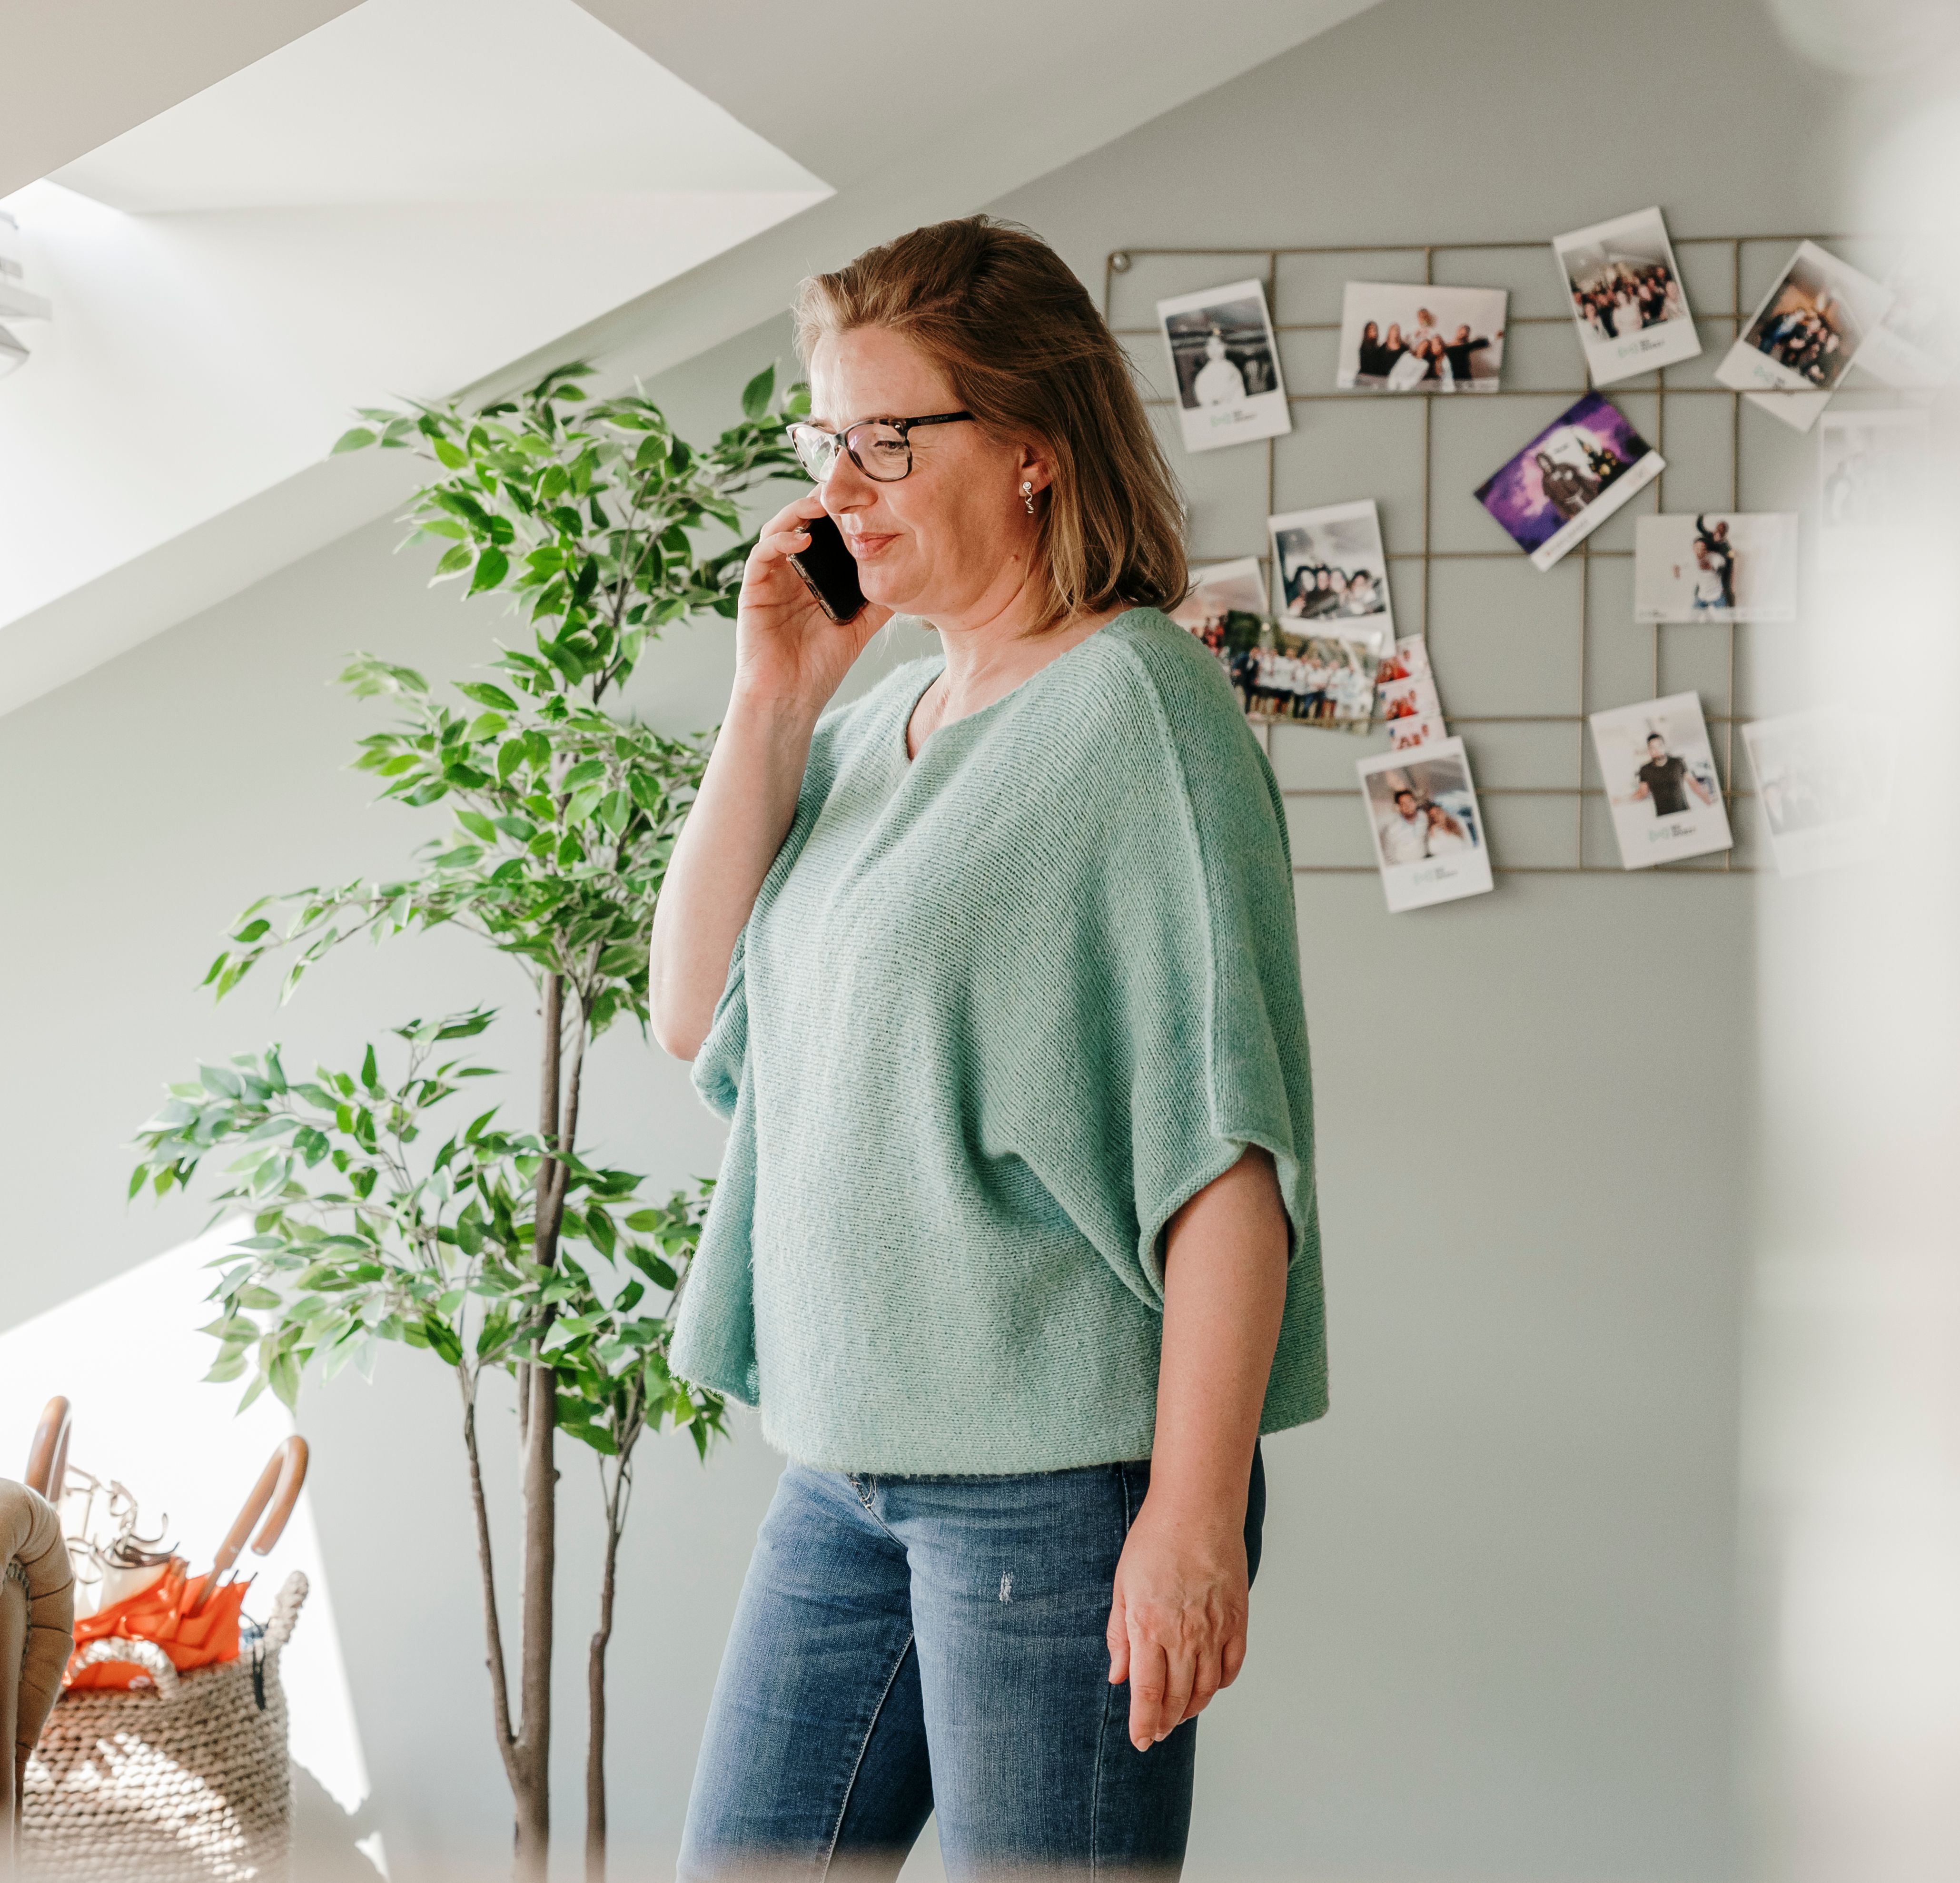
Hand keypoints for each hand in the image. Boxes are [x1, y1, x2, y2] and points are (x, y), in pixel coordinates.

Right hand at [735, 491, 891, 713]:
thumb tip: (912, 574)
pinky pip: (761, 554)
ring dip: (799, 511)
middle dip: (821, 502)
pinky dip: (780, 540)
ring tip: (824, 504)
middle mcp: (791, 571)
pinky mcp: (752, 590)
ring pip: (779, 528)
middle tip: (844, 486)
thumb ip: (879, 600)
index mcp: (815, 576)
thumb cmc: (821, 667)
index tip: (865, 495)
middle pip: (801, 521)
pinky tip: (803, 538)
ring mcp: (770, 578)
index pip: (826, 532)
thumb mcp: (861, 627)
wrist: (790, 699)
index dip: (841, 512)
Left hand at [1105, 1497, 1248, 1750]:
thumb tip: (1118, 1676)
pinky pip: (1232, 1667)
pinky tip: (1208, 1686)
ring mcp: (1215, 1629)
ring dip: (1191, 1709)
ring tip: (1178, 1716)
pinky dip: (1220, 1684)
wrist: (1197, 1509)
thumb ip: (1120, 1634)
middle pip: (1177, 1698)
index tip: (1140, 1741)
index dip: (1143, 1724)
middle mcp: (1184, 1635)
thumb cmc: (1154, 1541)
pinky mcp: (1237, 1619)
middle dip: (1164, 1722)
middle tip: (1155, 1732)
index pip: (1147, 1694)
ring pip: (1206, 1688)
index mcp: (1150, 1627)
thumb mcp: (1123, 1586)